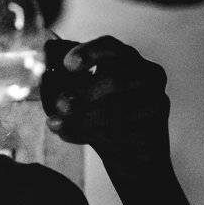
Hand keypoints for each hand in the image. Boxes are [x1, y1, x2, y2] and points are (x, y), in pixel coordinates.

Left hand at [41, 36, 170, 169]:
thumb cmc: (105, 118)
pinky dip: (92, 136)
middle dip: (82, 94)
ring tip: (57, 123)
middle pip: (114, 80)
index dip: (88, 53)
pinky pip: (121, 133)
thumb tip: (47, 64)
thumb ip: (70, 81)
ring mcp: (156, 100)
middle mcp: (147, 74)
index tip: (67, 65)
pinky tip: (73, 136)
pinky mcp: (156, 128)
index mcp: (128, 59)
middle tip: (59, 104)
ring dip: (81, 119)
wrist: (135, 157)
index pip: (110, 47)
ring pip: (116, 110)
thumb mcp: (85, 96)